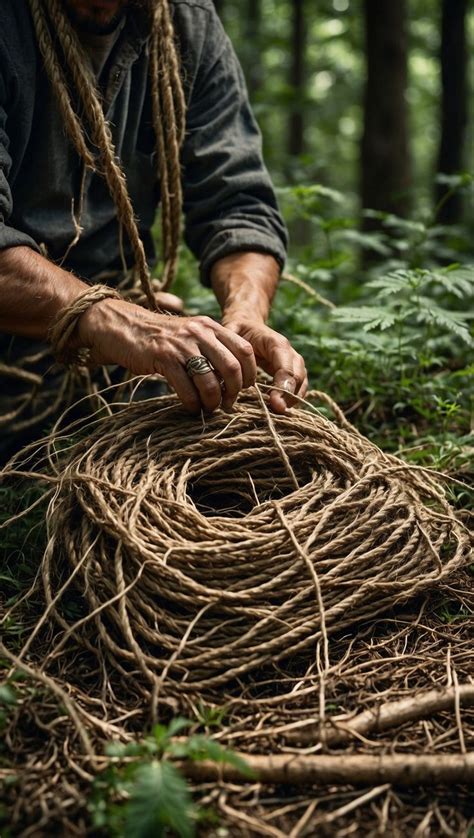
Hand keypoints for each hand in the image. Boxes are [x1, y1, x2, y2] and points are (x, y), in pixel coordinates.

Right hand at [77, 298, 256, 412]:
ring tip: (208, 408)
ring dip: (213, 401)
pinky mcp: (163, 358)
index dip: (250, 374)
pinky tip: (191, 408)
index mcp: (211, 326)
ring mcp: (182, 345)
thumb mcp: (191, 334)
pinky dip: (193, 403)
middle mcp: (200, 332)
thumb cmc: (160, 338)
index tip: (244, 390)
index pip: (245, 350)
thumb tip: (234, 379)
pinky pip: (186, 388)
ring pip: (210, 381)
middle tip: (227, 405)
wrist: (123, 326)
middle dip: (234, 392)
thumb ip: (212, 349)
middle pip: (232, 368)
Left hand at [223, 319, 307, 412]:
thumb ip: (229, 347)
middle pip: (297, 376)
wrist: (248, 326)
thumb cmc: (238, 332)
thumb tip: (223, 368)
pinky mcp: (292, 371)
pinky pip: (300, 386)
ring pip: (302, 382)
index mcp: (276, 343)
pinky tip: (283, 408)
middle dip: (289, 395)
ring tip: (280, 412)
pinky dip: (294, 398)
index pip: (285, 366)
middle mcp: (289, 352)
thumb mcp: (231, 332)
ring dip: (293, 399)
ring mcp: (293, 362)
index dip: (282, 386)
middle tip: (278, 411)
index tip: (274, 402)